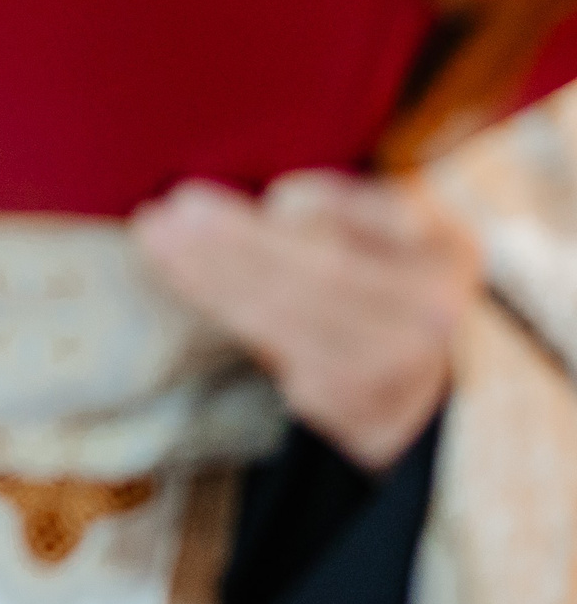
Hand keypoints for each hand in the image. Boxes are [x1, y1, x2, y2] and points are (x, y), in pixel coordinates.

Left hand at [134, 172, 479, 469]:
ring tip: (155, 237)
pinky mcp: (348, 406)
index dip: (295, 216)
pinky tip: (179, 274)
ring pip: (287, 317)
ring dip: (210, 275)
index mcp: (448, 255)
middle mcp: (429, 319)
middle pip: (321, 277)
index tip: (211, 197)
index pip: (364, 233)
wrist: (427, 378)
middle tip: (164, 214)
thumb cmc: (393, 267)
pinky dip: (219, 305)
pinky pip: (272, 349)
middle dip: (235, 244)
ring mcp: (391, 370)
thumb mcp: (397, 221)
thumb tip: (279, 207)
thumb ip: (348, 204)